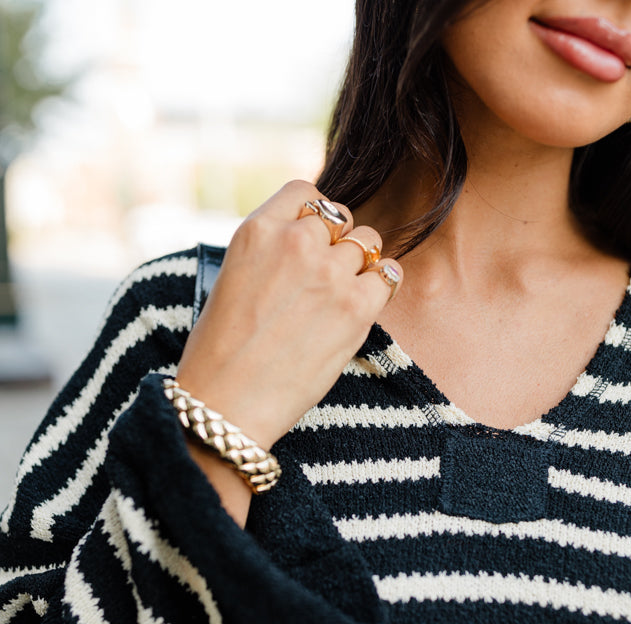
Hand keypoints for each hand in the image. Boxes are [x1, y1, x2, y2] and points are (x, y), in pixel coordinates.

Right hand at [176, 180, 402, 451]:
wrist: (227, 402)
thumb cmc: (222, 352)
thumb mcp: (234, 279)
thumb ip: (272, 252)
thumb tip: (311, 245)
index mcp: (258, 230)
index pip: (306, 193)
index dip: (313, 217)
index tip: (310, 244)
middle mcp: (295, 241)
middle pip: (341, 218)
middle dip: (336, 245)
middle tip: (323, 282)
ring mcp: (329, 272)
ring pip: (368, 243)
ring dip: (359, 266)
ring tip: (339, 299)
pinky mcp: (356, 306)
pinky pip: (388, 276)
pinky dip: (380, 289)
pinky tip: (361, 309)